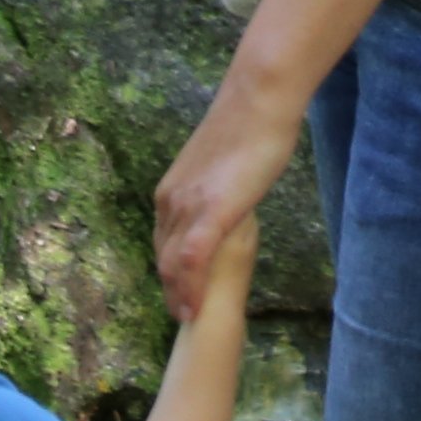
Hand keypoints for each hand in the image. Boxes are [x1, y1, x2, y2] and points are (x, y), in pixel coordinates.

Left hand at [152, 91, 297, 316]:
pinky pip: (192, 260)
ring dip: (178, 296)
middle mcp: (170, 200)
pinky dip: (191, 289)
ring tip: (188, 320)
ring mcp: (188, 206)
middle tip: (181, 315)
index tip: (178, 290)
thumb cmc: (250, 124)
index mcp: (171, 189)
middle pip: (162, 257)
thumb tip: (225, 193)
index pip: (162, 239)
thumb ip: (215, 185)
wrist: (258, 100)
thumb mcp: (223, 163)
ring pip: (171, 265)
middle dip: (169, 289)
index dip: (168, 269)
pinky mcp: (211, 211)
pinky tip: (196, 310)